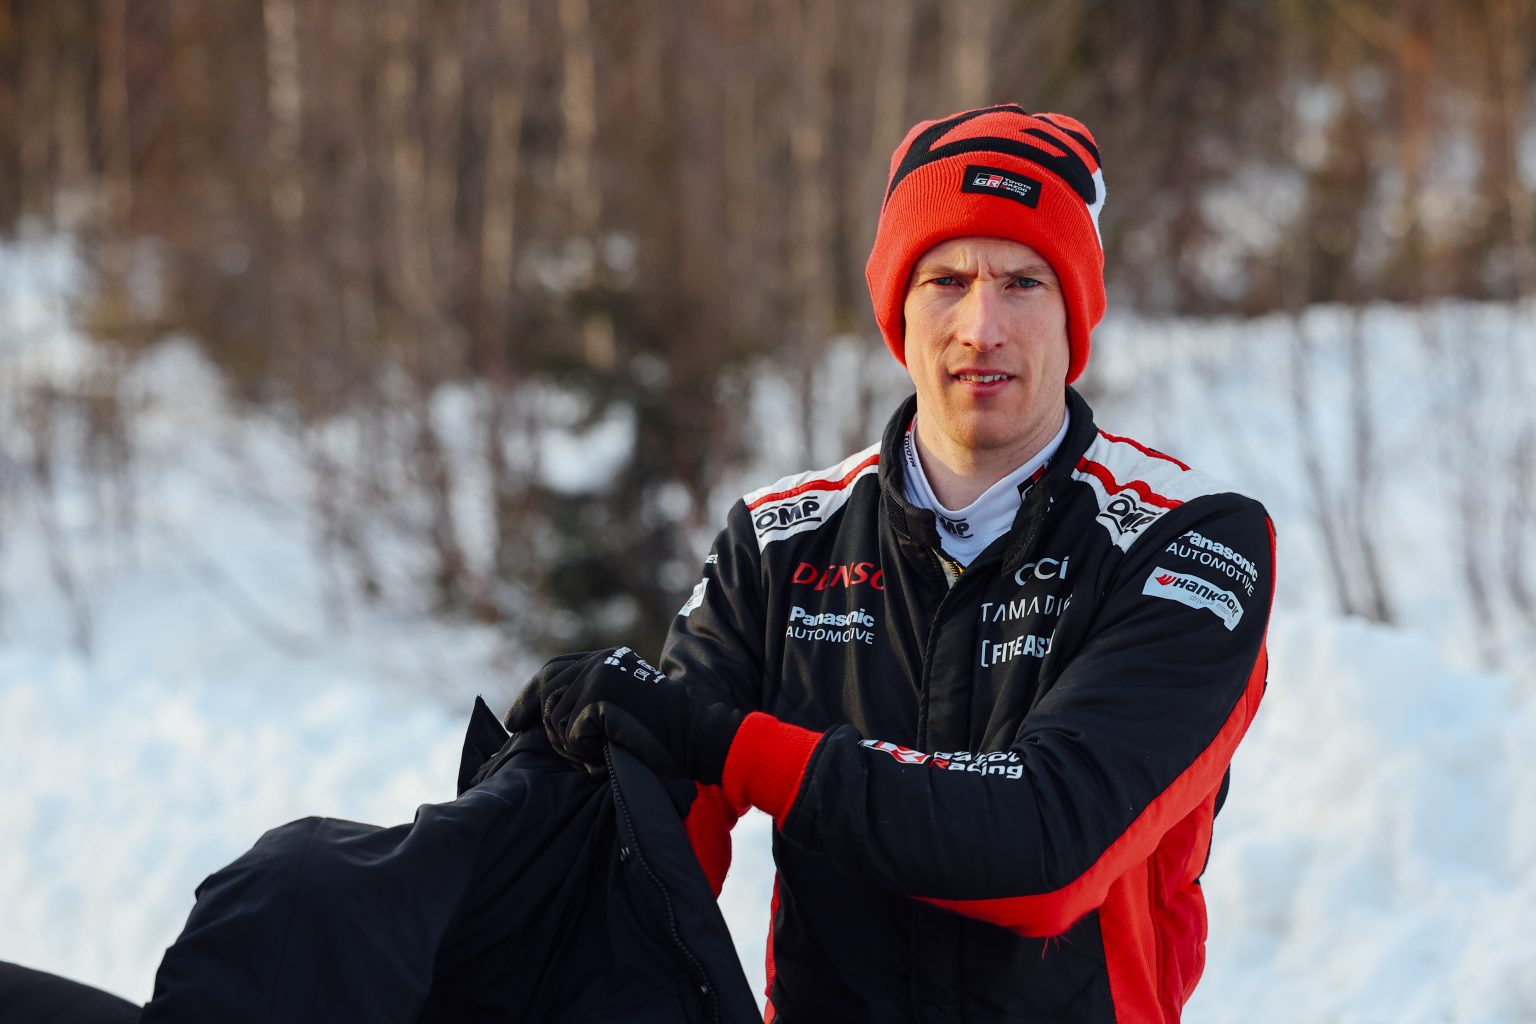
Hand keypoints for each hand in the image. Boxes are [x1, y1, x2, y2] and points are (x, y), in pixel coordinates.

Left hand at [508, 647, 743, 782]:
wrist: (697, 737)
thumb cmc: (666, 734)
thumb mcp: (627, 703)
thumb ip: (595, 697)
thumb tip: (548, 713)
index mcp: (609, 658)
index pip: (554, 668)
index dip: (530, 694)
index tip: (515, 719)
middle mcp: (601, 660)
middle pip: (547, 686)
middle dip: (534, 714)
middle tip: (532, 736)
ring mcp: (599, 675)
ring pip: (556, 716)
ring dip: (568, 743)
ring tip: (594, 754)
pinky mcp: (599, 696)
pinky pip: (569, 733)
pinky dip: (582, 751)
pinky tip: (602, 755)